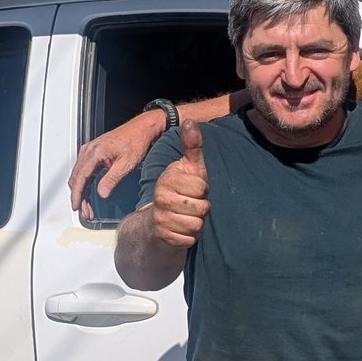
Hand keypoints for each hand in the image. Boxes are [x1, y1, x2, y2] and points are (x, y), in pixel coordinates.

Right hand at [72, 108, 170, 219]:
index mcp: (95, 152)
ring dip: (81, 191)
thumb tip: (101, 194)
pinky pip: (83, 169)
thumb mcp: (126, 163)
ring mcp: (90, 149)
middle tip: (85, 212)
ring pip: (78, 174)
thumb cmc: (136, 141)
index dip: (77, 194)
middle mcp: (89, 149)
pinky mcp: (94, 151)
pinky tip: (88, 192)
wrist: (142, 128)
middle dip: (79, 196)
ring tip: (87, 206)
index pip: (80, 177)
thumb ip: (112, 179)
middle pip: (76, 177)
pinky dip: (84, 182)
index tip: (76, 207)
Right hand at [147, 121, 209, 250]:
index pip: (202, 187)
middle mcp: (161, 197)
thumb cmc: (181, 190)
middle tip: (191, 204)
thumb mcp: (189, 167)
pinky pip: (190, 239)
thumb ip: (192, 146)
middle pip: (202, 207)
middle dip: (202, 208)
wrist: (158, 222)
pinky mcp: (163, 237)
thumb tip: (190, 120)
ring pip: (196, 225)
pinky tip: (182, 229)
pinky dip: (190, 237)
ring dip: (197, 223)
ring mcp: (160, 218)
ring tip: (187, 217)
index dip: (203, 190)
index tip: (194, 189)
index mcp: (167, 179)